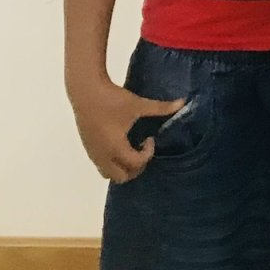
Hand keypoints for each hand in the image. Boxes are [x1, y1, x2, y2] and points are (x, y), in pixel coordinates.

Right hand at [68, 76, 184, 183]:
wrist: (85, 92)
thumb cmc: (112, 100)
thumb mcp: (138, 104)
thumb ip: (161, 107)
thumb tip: (183, 102)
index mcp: (116, 147)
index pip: (136, 164)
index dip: (148, 154)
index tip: (150, 138)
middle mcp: (103, 155)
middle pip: (121, 177)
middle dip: (135, 168)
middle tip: (142, 150)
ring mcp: (93, 153)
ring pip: (108, 174)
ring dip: (122, 167)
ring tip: (130, 148)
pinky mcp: (88, 147)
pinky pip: (101, 165)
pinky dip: (112, 162)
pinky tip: (118, 142)